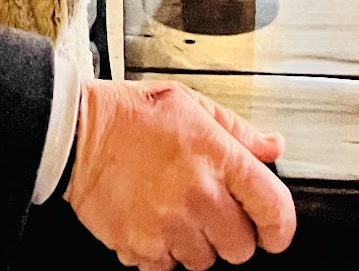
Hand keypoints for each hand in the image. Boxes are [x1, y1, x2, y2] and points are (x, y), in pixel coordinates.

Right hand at [63, 78, 295, 270]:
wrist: (78, 134)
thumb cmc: (132, 115)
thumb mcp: (191, 104)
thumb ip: (237, 130)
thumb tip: (272, 147)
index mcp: (217, 157)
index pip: (273, 208)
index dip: (279, 226)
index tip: (272, 228)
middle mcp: (199, 195)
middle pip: (242, 248)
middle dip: (230, 234)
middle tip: (209, 210)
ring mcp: (171, 226)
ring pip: (206, 262)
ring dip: (195, 243)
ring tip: (173, 210)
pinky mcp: (144, 247)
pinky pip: (169, 267)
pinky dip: (163, 251)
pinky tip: (152, 220)